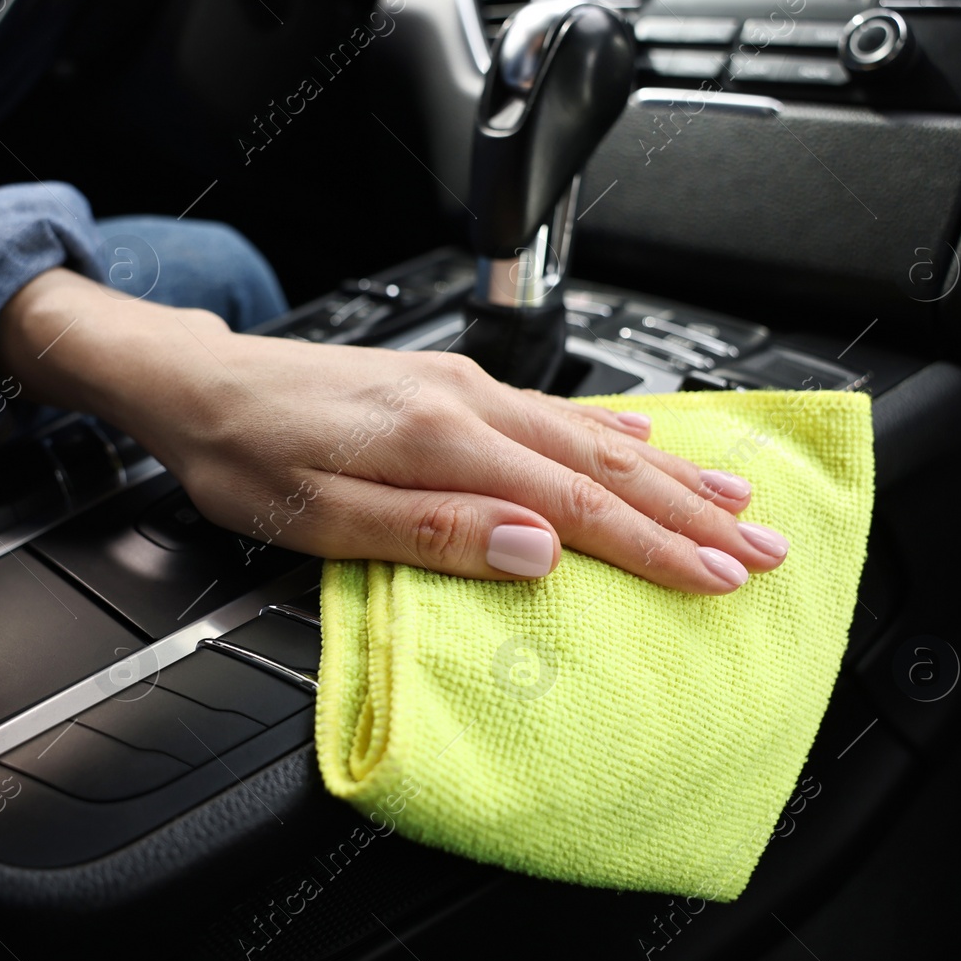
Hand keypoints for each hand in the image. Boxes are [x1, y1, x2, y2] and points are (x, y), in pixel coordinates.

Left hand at [0, 269, 788, 592]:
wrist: (196, 384)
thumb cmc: (244, 455)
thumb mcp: (318, 518)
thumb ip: (431, 534)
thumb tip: (534, 549)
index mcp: (439, 442)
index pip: (574, 506)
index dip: (655, 546)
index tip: (720, 577)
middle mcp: (464, 404)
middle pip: (603, 466)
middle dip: (691, 512)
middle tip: (764, 544)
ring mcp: (462, 388)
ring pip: (590, 434)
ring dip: (670, 471)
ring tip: (735, 495)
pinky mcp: (449, 386)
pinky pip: (556, 411)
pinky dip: (616, 433)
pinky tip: (645, 442)